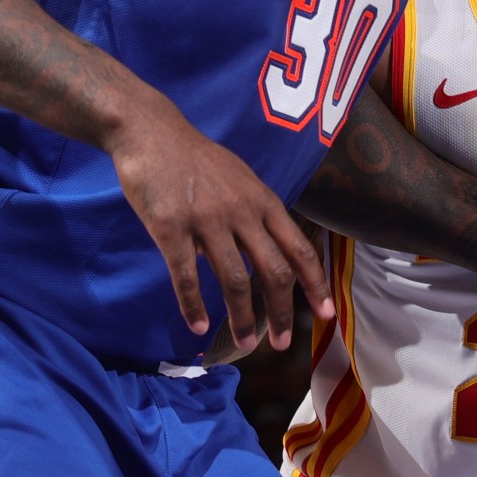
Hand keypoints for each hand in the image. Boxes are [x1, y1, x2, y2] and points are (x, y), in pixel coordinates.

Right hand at [110, 98, 330, 353]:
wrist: (150, 132)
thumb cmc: (194, 158)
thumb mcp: (239, 178)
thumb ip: (255, 213)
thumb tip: (268, 250)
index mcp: (262, 200)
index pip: (300, 248)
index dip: (315, 284)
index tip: (326, 312)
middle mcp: (241, 212)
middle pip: (274, 271)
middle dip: (281, 312)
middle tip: (281, 342)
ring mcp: (206, 220)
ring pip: (234, 280)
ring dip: (242, 318)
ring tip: (245, 344)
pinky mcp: (171, 228)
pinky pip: (186, 276)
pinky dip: (194, 306)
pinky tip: (199, 327)